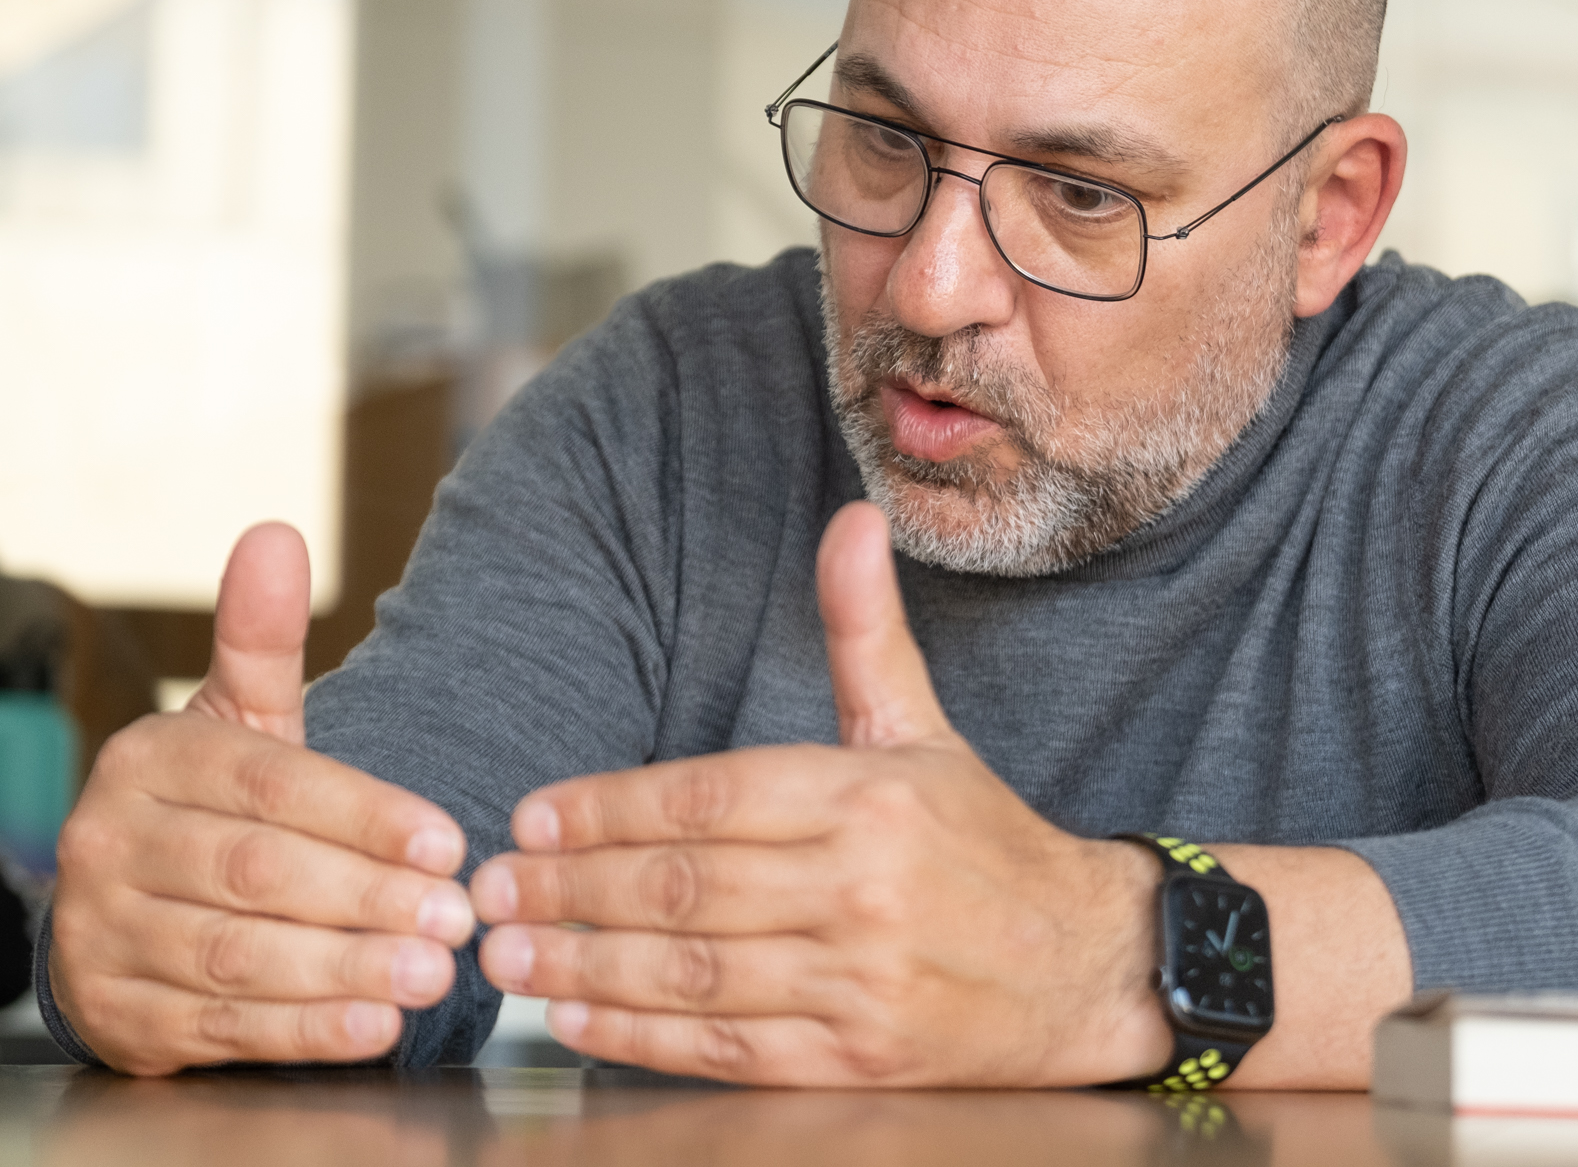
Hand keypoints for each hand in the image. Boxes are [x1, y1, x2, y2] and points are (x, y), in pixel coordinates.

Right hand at [50, 523, 476, 1074]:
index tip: (448, 843)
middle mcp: (108, 845)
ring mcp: (102, 935)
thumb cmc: (210, 805)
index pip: (269, 787)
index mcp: (146, 762)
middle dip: (367, 899)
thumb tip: (276, 534)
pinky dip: (305, 1030)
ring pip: (238, 956)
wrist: (128, 909)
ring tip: (431, 973)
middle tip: (456, 918)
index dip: (364, 817)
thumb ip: (261, 639)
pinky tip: (374, 1028)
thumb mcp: (236, 719)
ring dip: (345, 970)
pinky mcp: (118, 1015)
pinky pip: (221, 1026)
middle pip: (257, 873)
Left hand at [466, 501, 1171, 1085]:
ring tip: (511, 952)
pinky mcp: (857, 1060)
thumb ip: (865, 633)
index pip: (712, 798)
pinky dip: (642, 1038)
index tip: (533, 813)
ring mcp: (860, 981)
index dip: (610, 808)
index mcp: (871, 798)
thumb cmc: (987, 844)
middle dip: (572, 887)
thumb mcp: (923, 732)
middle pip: (686, 887)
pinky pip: (728, 1049)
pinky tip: (579, 1019)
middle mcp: (863, 887)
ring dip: (587, 965)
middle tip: (488, 886)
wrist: (1089, 968)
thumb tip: (850, 517)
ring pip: (694, 973)